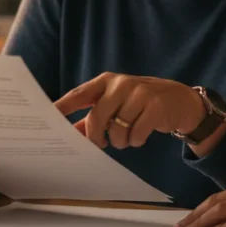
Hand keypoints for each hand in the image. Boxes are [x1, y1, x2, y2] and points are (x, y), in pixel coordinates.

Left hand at [54, 73, 205, 149]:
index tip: (46, 119)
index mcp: (106, 81)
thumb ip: (92, 118)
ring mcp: (140, 93)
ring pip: (117, 129)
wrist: (179, 100)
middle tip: (100, 144)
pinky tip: (140, 135)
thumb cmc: (140, 104)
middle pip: (96, 116)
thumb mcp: (115, 105)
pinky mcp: (156, 106)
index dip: (61, 107)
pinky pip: (136, 134)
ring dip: (120, 141)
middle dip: (95, 137)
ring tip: (126, 137)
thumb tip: (70, 135)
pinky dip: (136, 141)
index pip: (78, 94)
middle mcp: (121, 84)